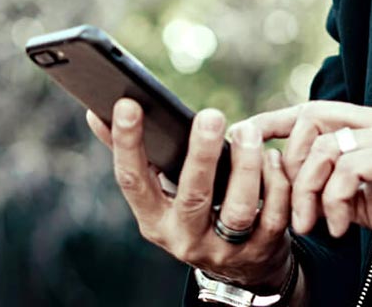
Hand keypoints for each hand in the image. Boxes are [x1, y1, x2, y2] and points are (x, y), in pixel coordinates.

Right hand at [87, 99, 292, 286]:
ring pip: (238, 208)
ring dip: (247, 164)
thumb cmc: (195, 211)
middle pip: (193, 197)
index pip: (133, 182)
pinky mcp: (262, 248)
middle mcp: (185, 238)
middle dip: (203, 154)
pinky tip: (272, 156)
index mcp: (153, 219)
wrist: (241, 267)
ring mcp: (225, 248)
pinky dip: (275, 180)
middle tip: (211, 115)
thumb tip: (96, 114)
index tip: (128, 103)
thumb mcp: (162, 194)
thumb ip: (136, 155)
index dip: (126, 143)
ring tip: (249, 131)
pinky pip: (274, 212)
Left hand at [245, 100, 371, 258]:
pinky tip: (339, 225)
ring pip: (326, 146)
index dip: (276, 119)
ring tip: (316, 224)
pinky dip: (333, 199)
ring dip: (309, 191)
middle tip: (294, 208)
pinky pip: (349, 167)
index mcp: (371, 126)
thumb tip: (301, 188)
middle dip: (290, 164)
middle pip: (312, 119)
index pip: (313, 110)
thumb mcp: (369, 199)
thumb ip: (338, 184)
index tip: (244, 135)